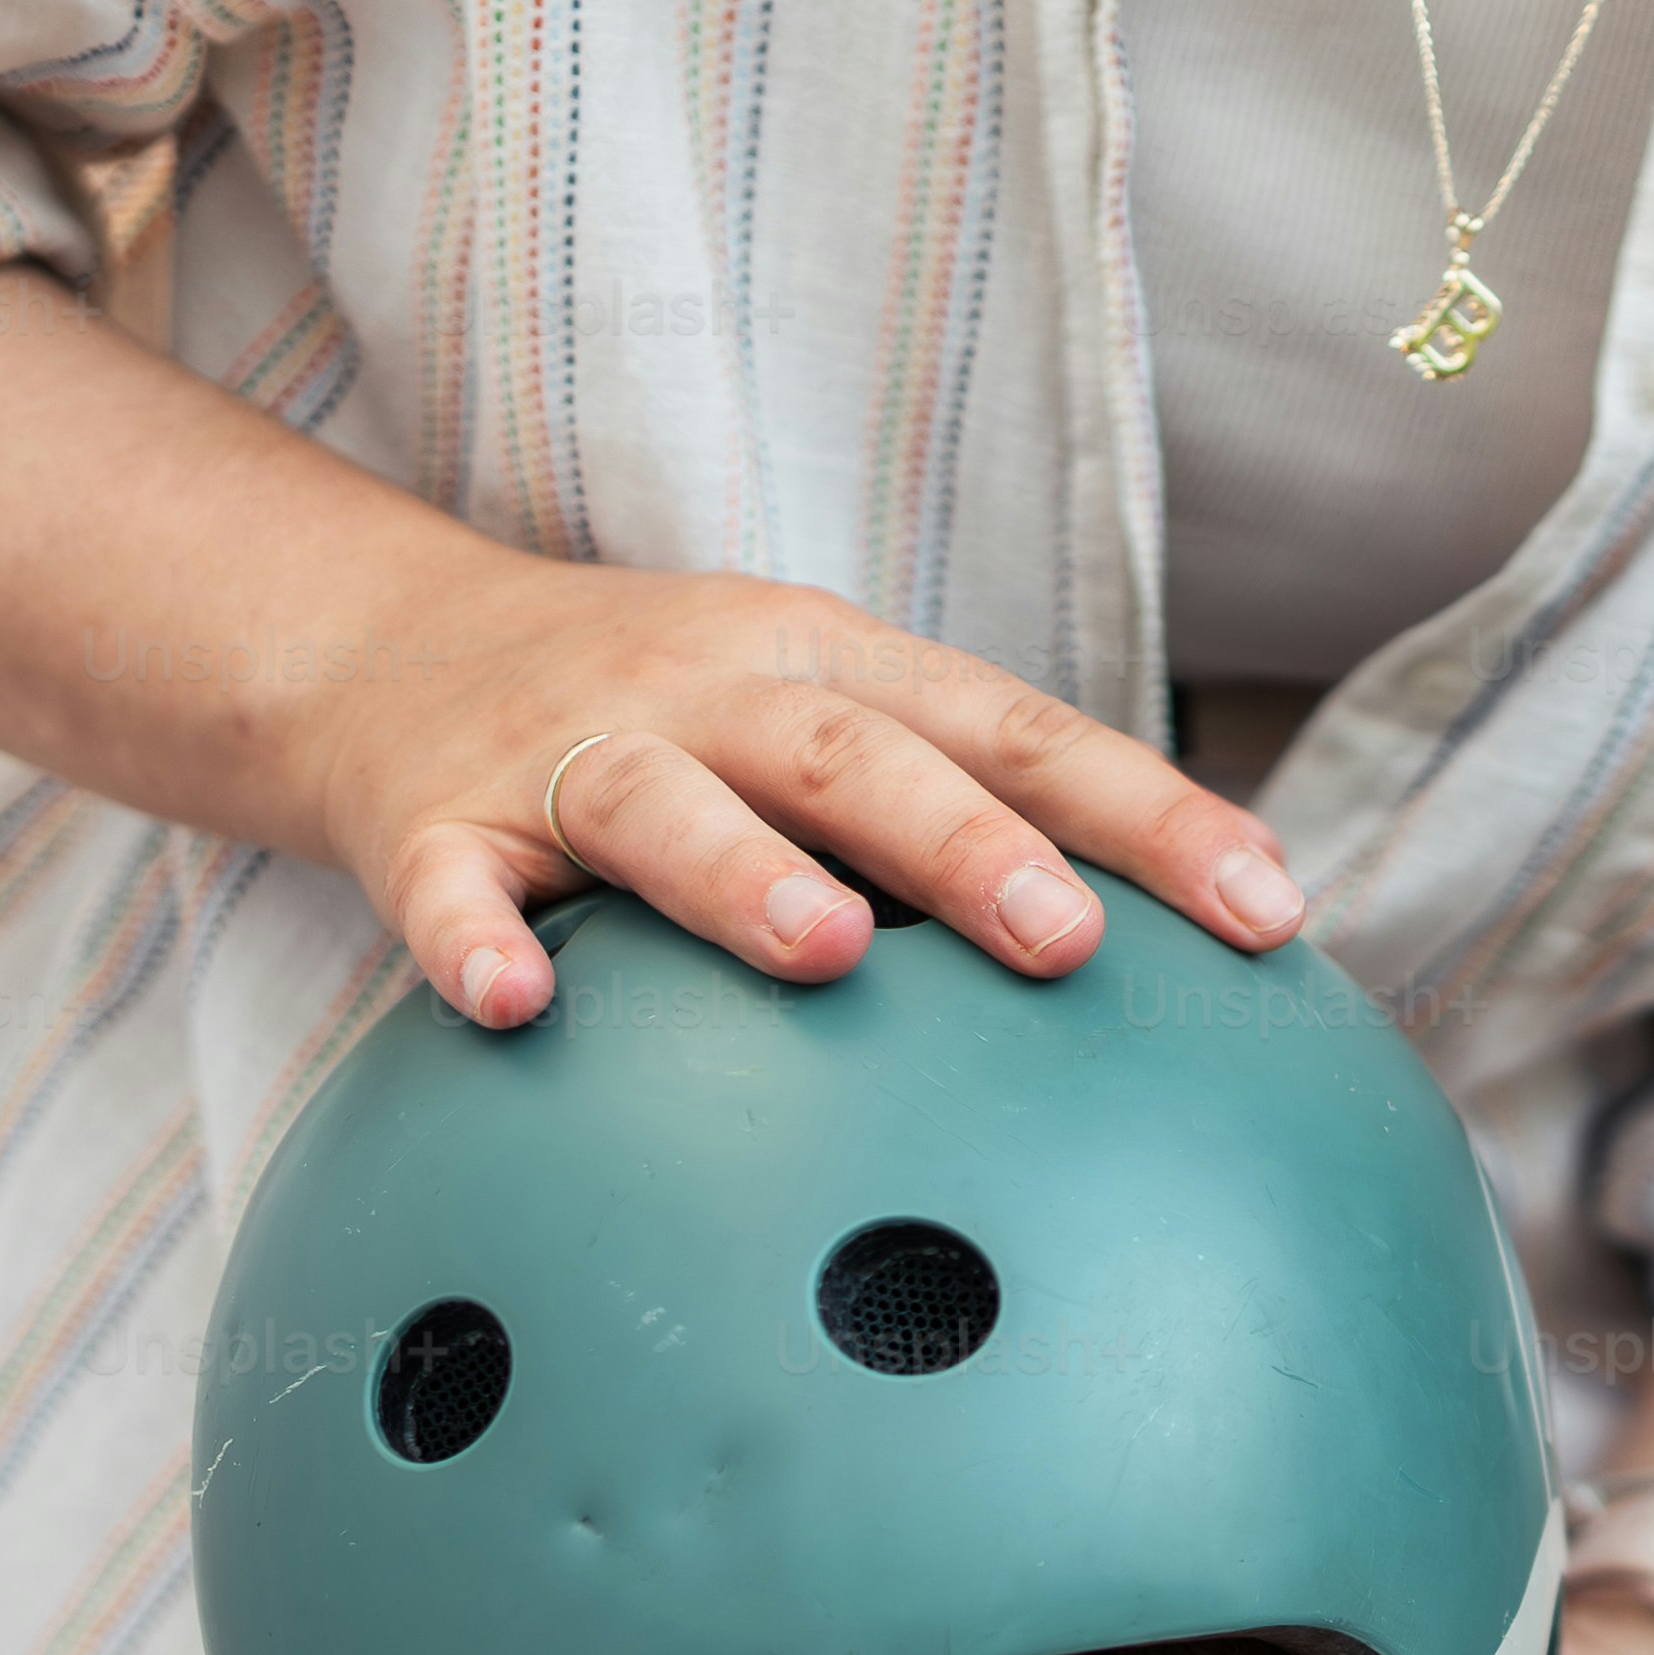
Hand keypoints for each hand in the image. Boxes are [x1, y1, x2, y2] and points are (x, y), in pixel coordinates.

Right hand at [0, 269, 1314, 1035]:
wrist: (384, 649)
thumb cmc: (671, 731)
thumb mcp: (825, 741)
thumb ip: (968, 835)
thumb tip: (1180, 994)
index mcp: (840, 671)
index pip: (1023, 735)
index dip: (1150, 819)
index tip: (1269, 914)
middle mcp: (716, 691)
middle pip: (859, 753)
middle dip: (967, 843)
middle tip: (1067, 939)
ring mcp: (570, 752)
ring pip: (664, 804)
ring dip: (745, 875)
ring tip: (828, 955)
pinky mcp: (432, 820)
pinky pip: (446, 885)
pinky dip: (475, 938)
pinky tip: (514, 1005)